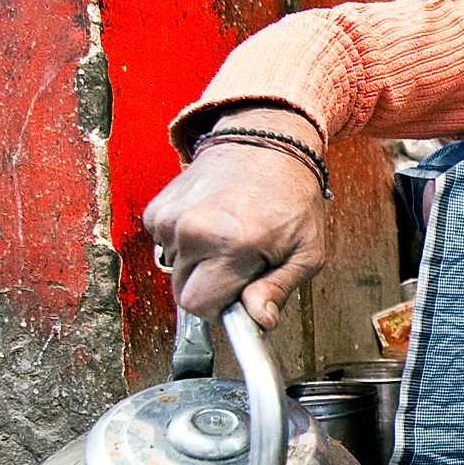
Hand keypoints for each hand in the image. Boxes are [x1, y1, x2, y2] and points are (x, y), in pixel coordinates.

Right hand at [143, 106, 327, 327]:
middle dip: (210, 288)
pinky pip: (164, 247)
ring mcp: (172, 218)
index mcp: (233, 244)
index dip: (220, 308)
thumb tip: (259, 321)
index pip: (199, 306)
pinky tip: (211, 223)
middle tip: (239, 264)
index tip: (237, 295)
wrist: (266, 143)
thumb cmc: (291, 196)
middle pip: (183, 293)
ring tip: (228, 237)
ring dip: (198, 264)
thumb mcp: (306, 251)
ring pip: (174, 270)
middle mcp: (195, 231)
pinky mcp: (157, 209)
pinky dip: (185, 243)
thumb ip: (279, 289)